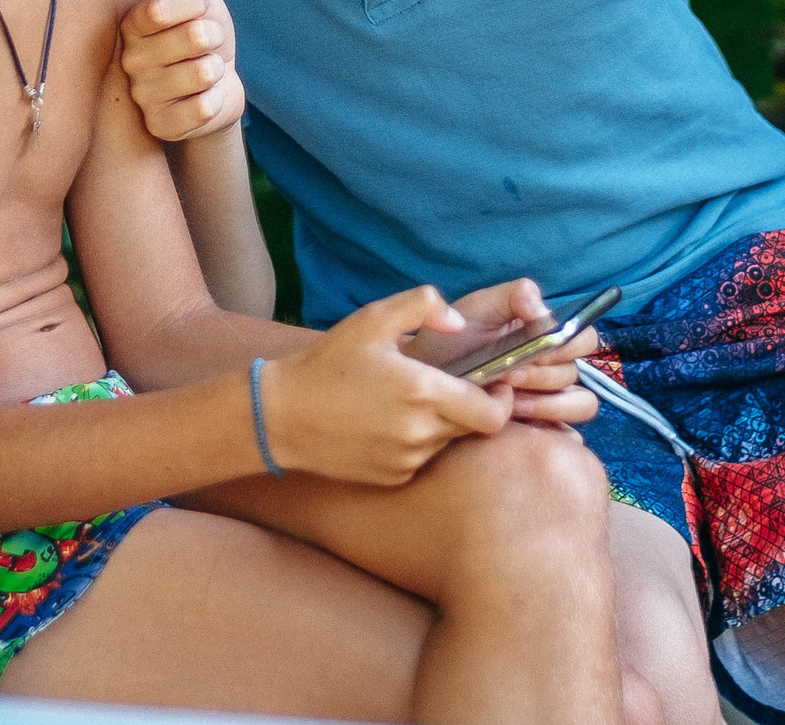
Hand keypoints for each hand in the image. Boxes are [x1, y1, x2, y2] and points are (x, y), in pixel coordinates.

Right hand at [120, 0, 244, 142]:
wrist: (216, 87)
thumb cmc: (202, 39)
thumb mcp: (201, 4)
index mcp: (132, 25)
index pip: (158, 10)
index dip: (193, 5)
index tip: (202, 6)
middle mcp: (130, 60)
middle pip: (189, 38)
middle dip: (213, 36)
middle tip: (210, 41)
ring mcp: (142, 96)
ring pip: (201, 73)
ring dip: (216, 68)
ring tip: (207, 70)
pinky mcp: (160, 125)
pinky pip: (200, 109)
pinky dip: (215, 100)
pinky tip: (206, 97)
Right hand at [262, 286, 512, 484]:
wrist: (280, 416)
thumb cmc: (328, 363)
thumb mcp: (373, 319)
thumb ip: (424, 306)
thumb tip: (460, 322)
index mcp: (423, 392)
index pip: (494, 414)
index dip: (503, 400)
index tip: (495, 383)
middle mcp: (420, 432)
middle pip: (475, 428)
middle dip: (472, 407)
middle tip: (452, 386)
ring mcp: (406, 460)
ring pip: (447, 442)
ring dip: (443, 424)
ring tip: (410, 401)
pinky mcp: (392, 477)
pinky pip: (422, 458)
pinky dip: (418, 441)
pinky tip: (390, 422)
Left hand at [408, 278, 602, 425]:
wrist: (423, 378)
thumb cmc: (451, 340)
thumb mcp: (479, 307)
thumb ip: (516, 295)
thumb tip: (546, 314)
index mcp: (545, 334)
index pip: (583, 337)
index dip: (564, 345)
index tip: (531, 349)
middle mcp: (552, 365)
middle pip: (576, 371)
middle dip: (543, 374)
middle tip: (508, 375)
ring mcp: (549, 397)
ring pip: (580, 402)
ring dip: (546, 400)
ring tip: (508, 398)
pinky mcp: (541, 425)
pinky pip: (568, 430)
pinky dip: (549, 421)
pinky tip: (515, 416)